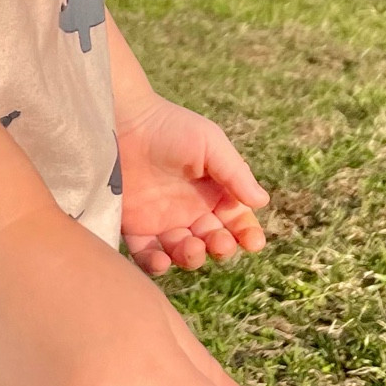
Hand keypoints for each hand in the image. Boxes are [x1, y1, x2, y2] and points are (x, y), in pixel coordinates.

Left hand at [117, 94, 268, 278]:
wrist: (123, 121)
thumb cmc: (170, 128)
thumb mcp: (210, 144)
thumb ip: (235, 173)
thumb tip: (262, 202)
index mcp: (215, 192)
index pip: (238, 221)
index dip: (248, 234)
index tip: (253, 242)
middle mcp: (192, 210)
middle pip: (214, 241)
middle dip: (221, 247)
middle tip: (218, 241)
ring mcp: (164, 221)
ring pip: (185, 253)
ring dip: (193, 258)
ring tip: (192, 246)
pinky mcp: (135, 227)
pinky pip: (148, 255)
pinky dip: (156, 265)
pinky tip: (162, 261)